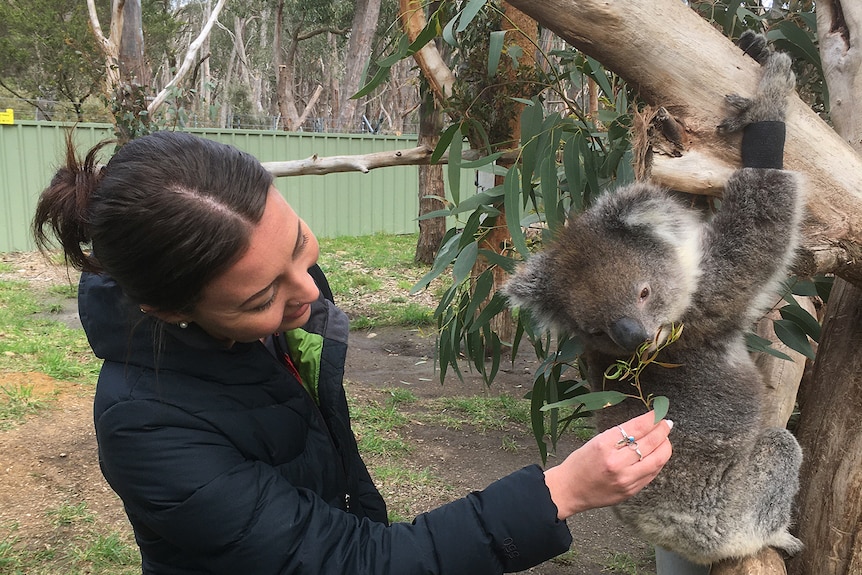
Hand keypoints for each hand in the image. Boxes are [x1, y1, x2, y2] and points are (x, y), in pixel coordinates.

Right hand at [544, 411, 672, 519]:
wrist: (569, 490)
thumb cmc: (579, 463)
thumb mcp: (595, 442)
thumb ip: (619, 436)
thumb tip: (644, 426)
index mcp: (604, 445)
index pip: (636, 428)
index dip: (652, 419)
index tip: (658, 413)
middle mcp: (616, 463)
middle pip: (650, 443)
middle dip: (663, 430)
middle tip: (667, 424)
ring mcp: (625, 479)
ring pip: (657, 460)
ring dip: (665, 447)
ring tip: (665, 439)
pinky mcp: (631, 491)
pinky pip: (652, 474)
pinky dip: (658, 461)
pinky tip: (657, 455)